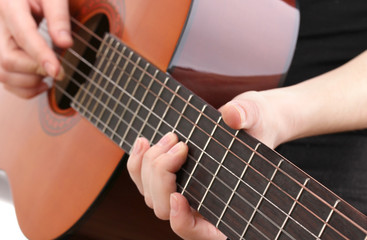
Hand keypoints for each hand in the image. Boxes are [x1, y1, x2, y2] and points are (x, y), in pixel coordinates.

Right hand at [0, 0, 71, 97]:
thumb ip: (59, 16)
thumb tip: (65, 43)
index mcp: (10, 5)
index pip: (24, 35)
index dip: (41, 56)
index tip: (58, 72)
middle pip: (8, 59)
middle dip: (36, 70)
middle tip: (59, 70)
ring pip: (3, 73)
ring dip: (31, 82)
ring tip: (51, 73)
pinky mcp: (0, 53)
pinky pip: (5, 79)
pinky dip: (24, 89)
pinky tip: (42, 83)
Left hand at [127, 90, 288, 238]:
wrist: (248, 121)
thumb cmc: (258, 125)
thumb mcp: (258, 118)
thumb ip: (247, 116)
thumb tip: (232, 116)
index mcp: (230, 207)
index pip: (200, 233)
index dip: (183, 221)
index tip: (177, 196)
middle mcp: (202, 206)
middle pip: (166, 210)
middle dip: (162, 177)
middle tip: (179, 144)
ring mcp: (185, 193)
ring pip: (151, 196)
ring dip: (149, 166)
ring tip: (167, 138)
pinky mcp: (172, 179)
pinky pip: (145, 181)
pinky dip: (138, 164)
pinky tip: (144, 142)